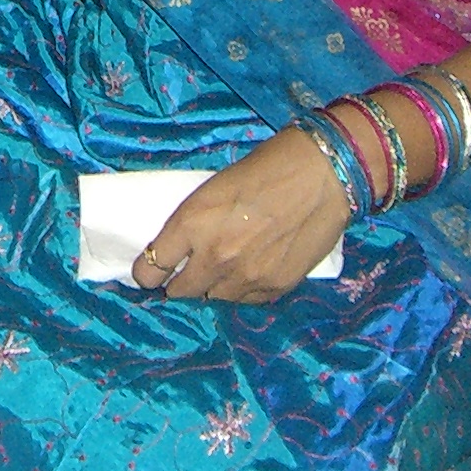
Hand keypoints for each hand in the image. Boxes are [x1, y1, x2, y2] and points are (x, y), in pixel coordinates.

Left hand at [143, 126, 349, 301]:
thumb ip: (194, 224)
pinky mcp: (274, 289)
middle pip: (179, 294)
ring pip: (213, 301)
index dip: (148, 272)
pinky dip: (243, 291)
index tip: (154, 270)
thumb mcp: (214, 189)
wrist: (323, 175)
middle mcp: (214, 257)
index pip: (149, 270)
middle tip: (189, 271)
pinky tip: (252, 271)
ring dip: (213, 288)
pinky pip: (246, 302)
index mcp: (192, 224)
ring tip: (226, 269)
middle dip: (179, 284)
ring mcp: (245, 278)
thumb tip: (180, 250)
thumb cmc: (265, 168)